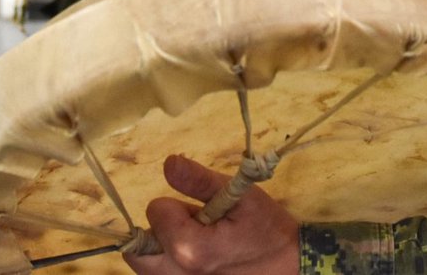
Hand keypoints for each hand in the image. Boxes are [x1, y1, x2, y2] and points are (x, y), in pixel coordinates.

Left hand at [123, 155, 298, 274]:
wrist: (291, 266)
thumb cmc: (267, 229)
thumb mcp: (239, 196)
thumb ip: (199, 180)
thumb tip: (168, 162)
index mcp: (190, 249)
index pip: (155, 212)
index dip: (175, 204)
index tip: (201, 209)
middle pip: (136, 253)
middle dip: (154, 233)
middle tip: (184, 225)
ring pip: (147, 268)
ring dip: (160, 251)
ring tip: (191, 240)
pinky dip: (169, 265)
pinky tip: (193, 257)